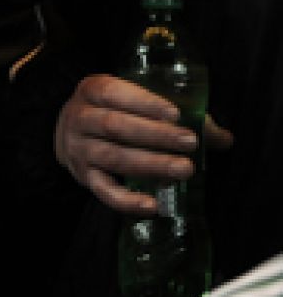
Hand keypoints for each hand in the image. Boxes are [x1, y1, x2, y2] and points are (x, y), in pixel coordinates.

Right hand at [53, 73, 232, 213]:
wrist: (73, 134)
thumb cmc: (114, 113)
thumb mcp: (133, 102)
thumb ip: (175, 117)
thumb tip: (223, 138)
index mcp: (92, 91)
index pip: (113, 93)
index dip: (144, 103)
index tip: (176, 114)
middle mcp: (79, 118)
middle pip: (115, 125)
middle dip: (155, 135)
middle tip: (190, 142)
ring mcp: (78, 149)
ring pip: (112, 157)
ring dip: (150, 164)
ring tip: (184, 169)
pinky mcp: (84, 177)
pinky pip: (104, 191)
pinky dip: (127, 200)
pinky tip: (152, 205)